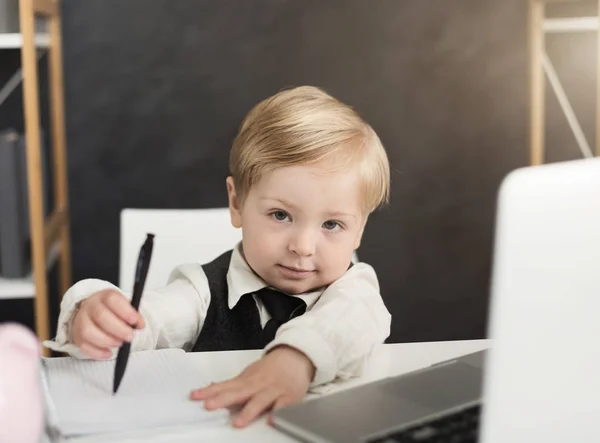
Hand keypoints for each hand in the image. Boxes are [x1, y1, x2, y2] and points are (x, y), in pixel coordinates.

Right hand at [71, 289, 144, 358]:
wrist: (91, 311)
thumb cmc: (112, 310)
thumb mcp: (124, 306)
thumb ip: (134, 314)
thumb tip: (140, 325)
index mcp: (105, 296)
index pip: (112, 299)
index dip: (125, 311)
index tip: (135, 321)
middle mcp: (90, 306)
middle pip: (101, 316)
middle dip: (118, 329)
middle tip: (130, 337)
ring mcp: (81, 321)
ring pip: (89, 332)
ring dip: (107, 341)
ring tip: (119, 343)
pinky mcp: (77, 336)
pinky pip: (84, 346)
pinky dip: (98, 352)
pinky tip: (109, 353)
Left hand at [189, 345, 314, 427]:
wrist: (296, 356)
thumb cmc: (271, 368)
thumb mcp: (250, 374)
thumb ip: (232, 384)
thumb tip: (211, 388)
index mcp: (247, 379)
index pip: (225, 385)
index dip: (210, 391)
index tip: (195, 396)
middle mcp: (258, 384)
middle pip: (239, 392)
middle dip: (224, 399)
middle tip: (209, 406)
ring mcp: (273, 390)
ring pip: (260, 401)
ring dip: (249, 411)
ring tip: (237, 423)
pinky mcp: (289, 397)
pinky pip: (283, 407)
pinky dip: (278, 413)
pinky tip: (271, 421)